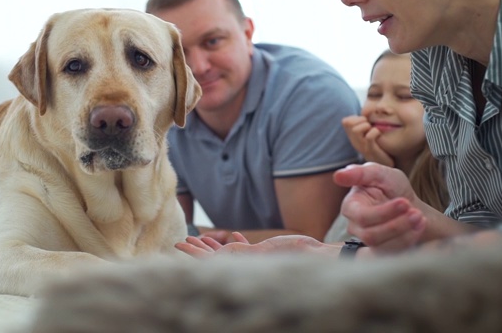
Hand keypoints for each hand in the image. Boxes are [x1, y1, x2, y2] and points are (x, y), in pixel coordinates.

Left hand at [175, 232, 341, 257]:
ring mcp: (255, 259)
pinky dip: (238, 241)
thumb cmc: (299, 256)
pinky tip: (233, 235)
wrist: (321, 257)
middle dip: (199, 249)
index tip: (180, 246)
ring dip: (214, 244)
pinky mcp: (265, 253)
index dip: (195, 253)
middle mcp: (248, 264)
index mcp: (246, 265)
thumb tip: (227, 247)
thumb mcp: (271, 252)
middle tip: (182, 241)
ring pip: (229, 252)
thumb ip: (248, 251)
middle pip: (216, 257)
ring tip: (200, 238)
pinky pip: (247, 248)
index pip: (213, 261)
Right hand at [333, 163, 426, 251]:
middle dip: (396, 225)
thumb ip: (360, 173)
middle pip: (370, 235)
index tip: (404, 202)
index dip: (383, 212)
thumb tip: (338, 175)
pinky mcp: (380, 251)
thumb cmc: (390, 185)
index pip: (361, 217)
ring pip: (381, 247)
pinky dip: (408, 240)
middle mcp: (354, 226)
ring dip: (404, 233)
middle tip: (416, 213)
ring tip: (420, 218)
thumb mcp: (379, 173)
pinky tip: (419, 226)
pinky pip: (392, 253)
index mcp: (350, 206)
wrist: (408, 203)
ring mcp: (366, 240)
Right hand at [342, 115, 393, 166]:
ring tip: (373, 131)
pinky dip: (375, 132)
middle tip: (370, 126)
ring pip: (356, 129)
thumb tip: (368, 110)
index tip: (366, 122)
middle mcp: (354, 142)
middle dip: (361, 120)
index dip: (356, 117)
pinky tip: (378, 134)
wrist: (386, 164)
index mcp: (353, 137)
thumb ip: (367, 122)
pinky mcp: (370, 151)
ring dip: (367, 126)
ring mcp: (361, 147)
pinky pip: (369, 137)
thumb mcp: (371, 132)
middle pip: (348, 123)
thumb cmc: (380, 146)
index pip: (345, 121)